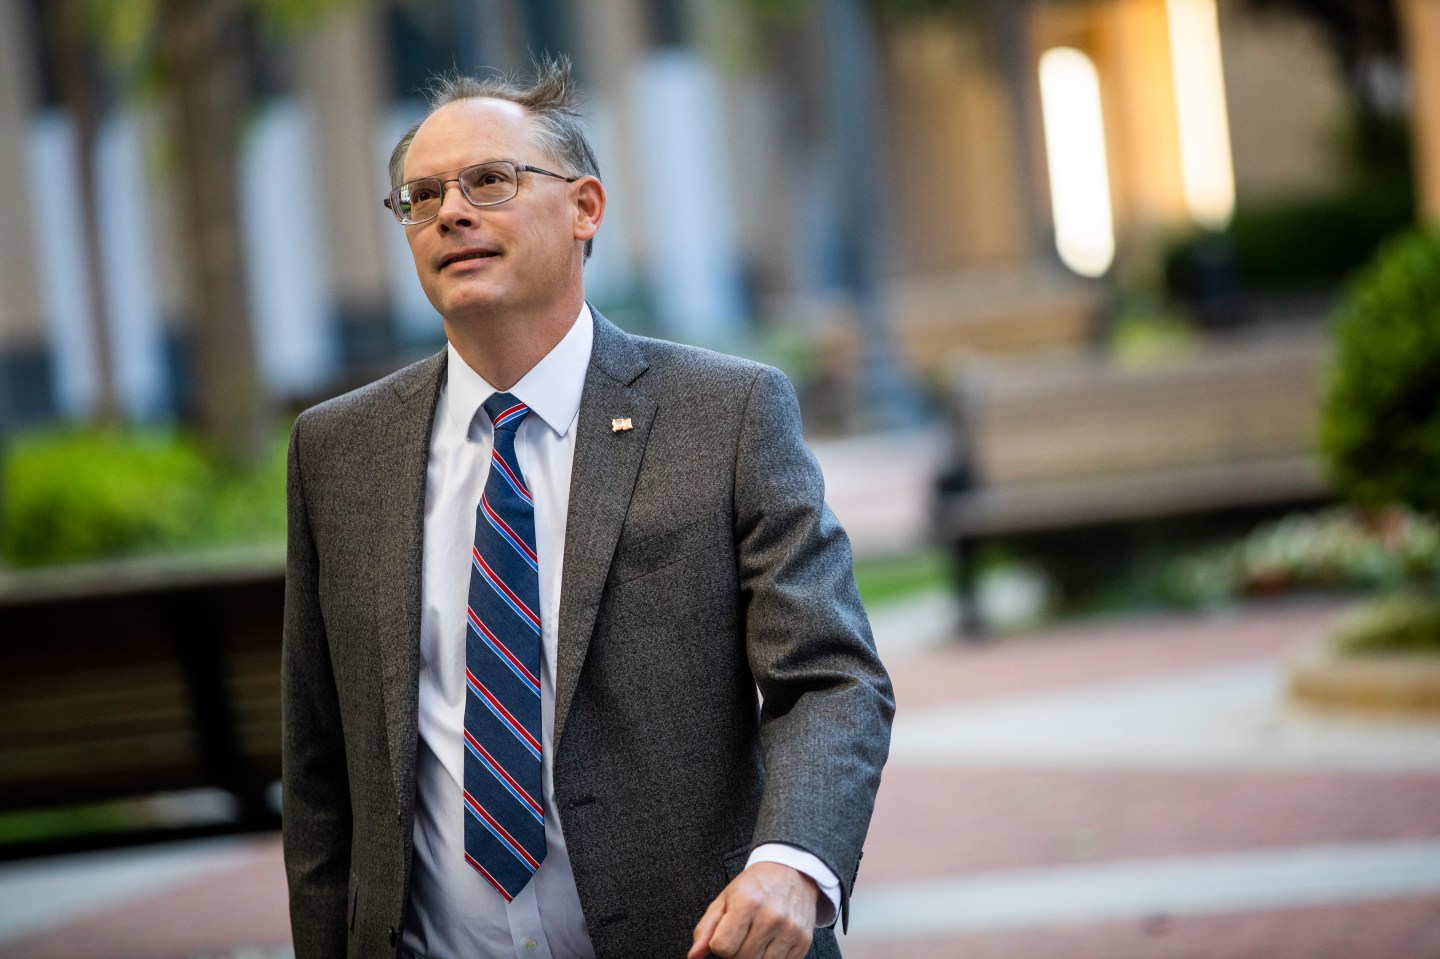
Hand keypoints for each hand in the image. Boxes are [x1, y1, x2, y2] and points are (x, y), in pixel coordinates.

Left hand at [688, 862, 817, 958]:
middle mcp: (771, 917)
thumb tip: (693, 956)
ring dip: (754, 957)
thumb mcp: (725, 899)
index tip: (725, 935)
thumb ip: (706, 928)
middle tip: (740, 937)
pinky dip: (771, 958)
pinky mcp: (803, 941)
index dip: (719, 945)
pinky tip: (770, 942)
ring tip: (755, 939)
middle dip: (736, 953)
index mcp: (747, 902)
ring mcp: (790, 930)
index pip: (722, 947)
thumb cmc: (755, 886)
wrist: (791, 872)